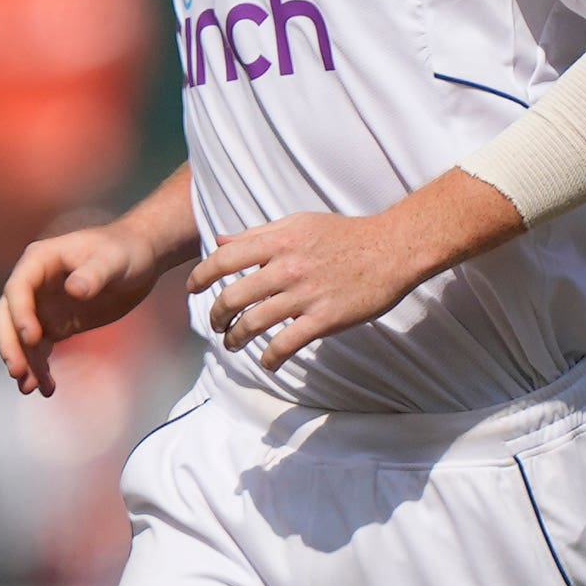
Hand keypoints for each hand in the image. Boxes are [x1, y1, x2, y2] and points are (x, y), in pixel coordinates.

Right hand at [0, 218, 175, 395]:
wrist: (139, 260)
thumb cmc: (126, 251)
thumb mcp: (114, 260)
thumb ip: (94, 273)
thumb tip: (74, 290)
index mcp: (40, 260)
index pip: (18, 288)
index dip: (20, 313)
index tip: (31, 337)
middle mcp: (34, 283)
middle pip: (7, 315)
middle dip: (10, 344)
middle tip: (17, 371)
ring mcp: (41, 306)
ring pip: (19, 338)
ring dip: (23, 362)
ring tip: (31, 388)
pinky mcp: (53, 324)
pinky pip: (38, 349)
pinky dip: (39, 368)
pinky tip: (46, 388)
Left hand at [186, 182, 506, 373]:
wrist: (392, 249)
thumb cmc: (345, 234)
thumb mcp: (298, 223)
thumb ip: (257, 234)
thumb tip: (220, 241)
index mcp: (278, 241)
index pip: (224, 260)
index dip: (201, 277)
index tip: (193, 290)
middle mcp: (286, 267)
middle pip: (232, 297)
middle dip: (216, 316)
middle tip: (215, 325)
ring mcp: (304, 295)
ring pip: (253, 324)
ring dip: (235, 339)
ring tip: (231, 344)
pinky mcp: (324, 319)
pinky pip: (285, 345)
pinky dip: (269, 358)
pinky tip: (266, 362)